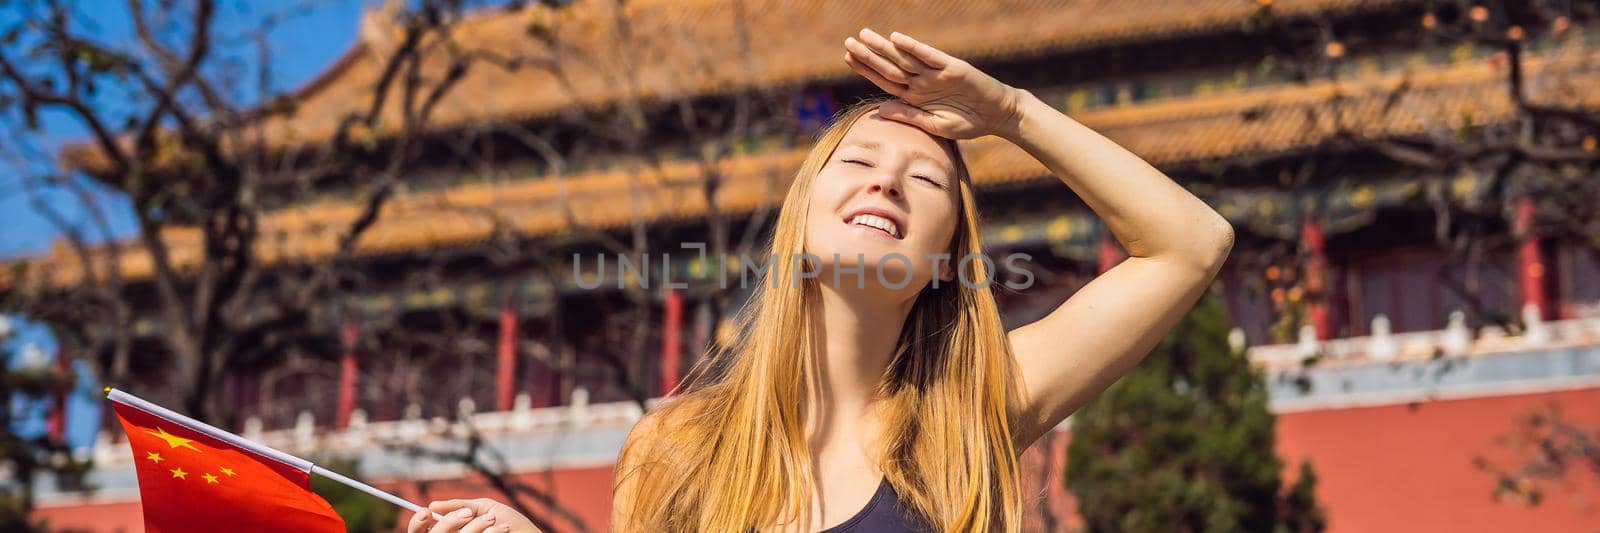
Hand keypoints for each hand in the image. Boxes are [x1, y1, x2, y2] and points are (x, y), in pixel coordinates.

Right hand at [406, 498, 542, 532]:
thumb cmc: (513, 526)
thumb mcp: (485, 509)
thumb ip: (459, 506)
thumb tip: (433, 505)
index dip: (417, 523)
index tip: (427, 511)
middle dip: (450, 522)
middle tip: (470, 513)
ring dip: (477, 527)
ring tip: (497, 522)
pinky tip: (503, 531)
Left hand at [844, 28, 1027, 139]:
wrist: (998, 115)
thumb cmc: (967, 122)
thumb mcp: (935, 126)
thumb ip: (909, 116)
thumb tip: (879, 109)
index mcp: (915, 96)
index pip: (885, 80)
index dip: (866, 69)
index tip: (847, 59)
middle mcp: (922, 82)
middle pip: (890, 66)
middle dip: (869, 55)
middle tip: (848, 42)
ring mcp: (936, 73)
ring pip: (905, 59)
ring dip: (885, 48)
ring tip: (864, 36)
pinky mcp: (953, 68)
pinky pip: (930, 56)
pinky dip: (914, 48)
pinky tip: (897, 39)